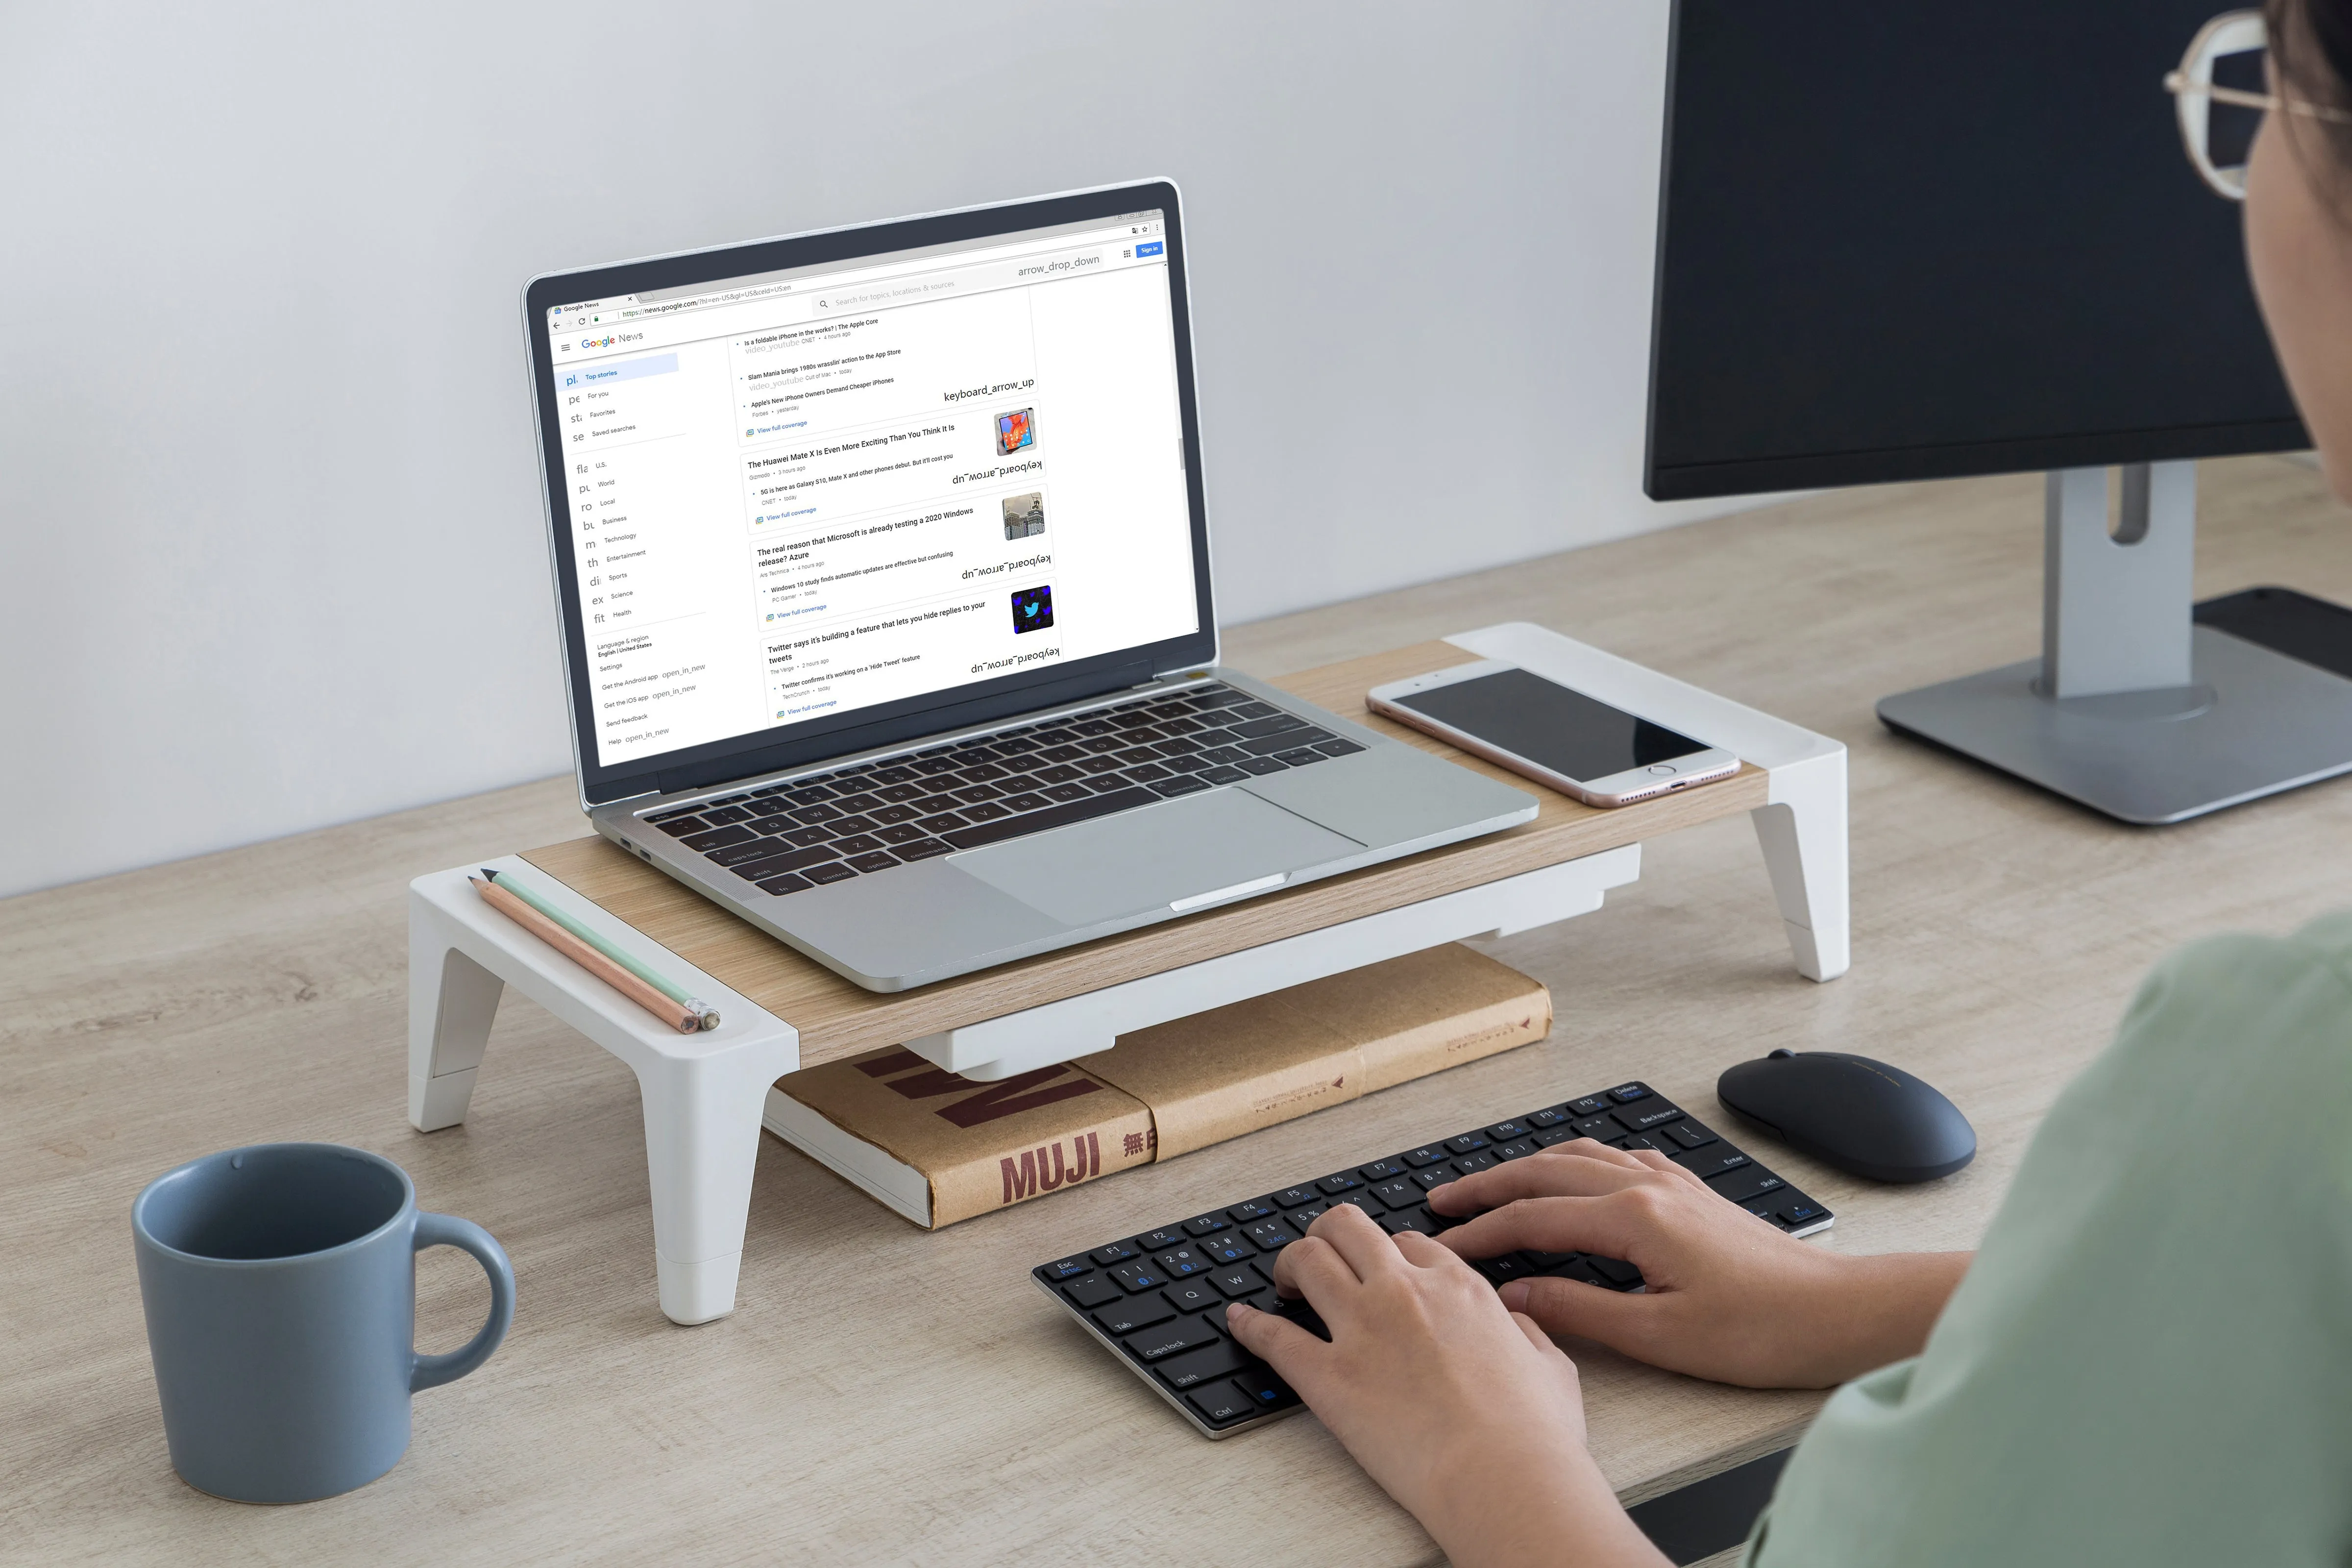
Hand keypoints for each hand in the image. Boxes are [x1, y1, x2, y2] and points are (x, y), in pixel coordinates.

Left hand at [1226, 1204, 1667, 1567]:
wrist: (1505, 1479)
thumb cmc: (1534, 1436)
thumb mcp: (1551, 1366)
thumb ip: (1528, 1331)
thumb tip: (1516, 1321)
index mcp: (1458, 1288)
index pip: (1407, 1242)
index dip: (1386, 1252)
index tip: (1377, 1268)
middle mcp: (1405, 1293)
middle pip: (1348, 1229)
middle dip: (1329, 1235)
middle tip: (1320, 1256)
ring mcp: (1363, 1330)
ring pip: (1307, 1260)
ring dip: (1289, 1263)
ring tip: (1283, 1281)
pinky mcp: (1328, 1377)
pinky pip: (1273, 1336)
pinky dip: (1249, 1324)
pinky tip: (1239, 1320)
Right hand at [1428, 1140, 1968, 1387]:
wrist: (1840, 1312)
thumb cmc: (1763, 1330)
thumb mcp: (1661, 1336)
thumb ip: (1580, 1311)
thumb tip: (1515, 1297)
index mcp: (1636, 1218)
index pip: (1533, 1218)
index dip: (1480, 1235)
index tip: (1441, 1249)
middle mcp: (1649, 1186)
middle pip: (1546, 1172)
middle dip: (1487, 1185)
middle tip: (1441, 1203)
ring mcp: (1673, 1183)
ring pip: (1580, 1156)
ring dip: (1528, 1167)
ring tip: (1490, 1185)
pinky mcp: (1693, 1192)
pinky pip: (1617, 1158)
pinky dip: (1576, 1161)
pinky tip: (1572, 1175)